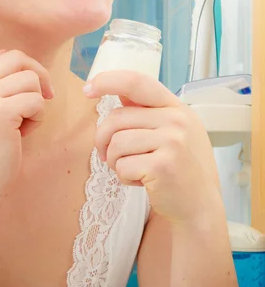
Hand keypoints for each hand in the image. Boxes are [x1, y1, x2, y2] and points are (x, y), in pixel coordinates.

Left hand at [84, 71, 222, 227]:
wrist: (199, 206)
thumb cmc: (180, 168)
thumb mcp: (172, 131)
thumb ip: (147, 112)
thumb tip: (117, 91)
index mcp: (176, 107)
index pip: (136, 82)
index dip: (108, 80)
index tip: (88, 88)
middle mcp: (177, 120)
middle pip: (116, 118)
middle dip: (102, 139)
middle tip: (107, 155)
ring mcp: (172, 142)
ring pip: (116, 143)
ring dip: (115, 161)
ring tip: (132, 170)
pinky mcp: (163, 166)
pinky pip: (122, 166)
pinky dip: (124, 177)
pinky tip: (142, 182)